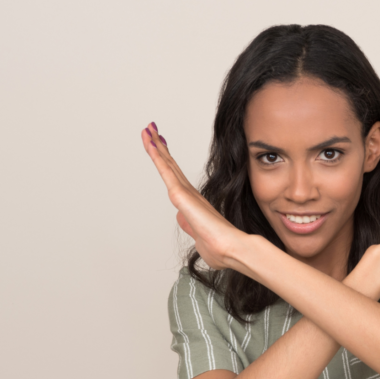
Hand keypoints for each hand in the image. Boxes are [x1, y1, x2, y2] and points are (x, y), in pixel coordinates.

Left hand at [141, 122, 244, 270]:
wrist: (233, 250)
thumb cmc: (222, 249)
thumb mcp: (199, 237)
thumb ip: (189, 225)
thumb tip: (181, 218)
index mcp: (193, 202)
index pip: (175, 177)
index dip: (167, 160)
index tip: (159, 144)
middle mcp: (190, 194)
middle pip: (170, 165)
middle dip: (159, 146)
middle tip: (151, 128)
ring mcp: (186, 193)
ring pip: (167, 165)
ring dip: (155, 146)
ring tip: (146, 129)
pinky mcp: (182, 196)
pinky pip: (166, 173)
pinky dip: (157, 157)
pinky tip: (151, 144)